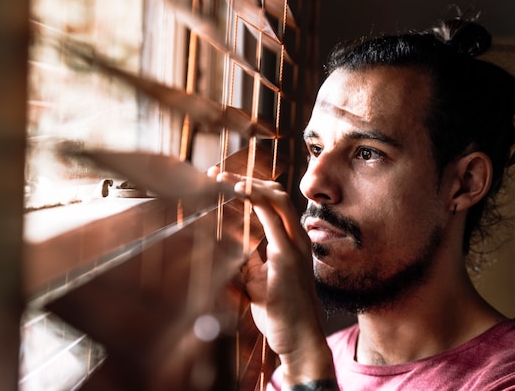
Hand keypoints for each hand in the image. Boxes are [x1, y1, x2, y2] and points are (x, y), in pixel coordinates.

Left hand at [208, 168, 335, 385]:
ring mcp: (295, 244)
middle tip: (216, 174)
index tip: (222, 181)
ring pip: (276, 197)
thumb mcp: (257, 282)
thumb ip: (248, 262)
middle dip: (245, 179)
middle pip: (275, 193)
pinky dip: (256, 198)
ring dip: (247, 183)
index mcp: (290, 243)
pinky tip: (237, 190)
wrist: (298, 340)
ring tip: (221, 177)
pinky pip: (274, 216)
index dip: (249, 187)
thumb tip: (229, 252)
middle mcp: (296, 238)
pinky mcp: (288, 255)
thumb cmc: (280, 314)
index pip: (272, 203)